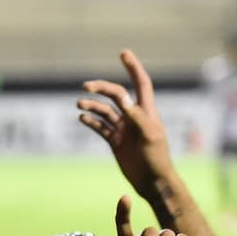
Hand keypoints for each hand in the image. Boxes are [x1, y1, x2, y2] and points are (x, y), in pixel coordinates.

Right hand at [78, 50, 173, 196]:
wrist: (152, 181)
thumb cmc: (157, 158)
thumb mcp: (149, 135)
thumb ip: (136, 116)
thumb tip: (123, 98)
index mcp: (146, 111)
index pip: (140, 83)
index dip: (133, 68)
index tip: (123, 53)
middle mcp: (134, 116)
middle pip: (116, 95)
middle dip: (102, 88)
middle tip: (86, 86)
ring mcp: (123, 129)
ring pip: (105, 111)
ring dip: (92, 105)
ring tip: (79, 104)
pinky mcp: (115, 142)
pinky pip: (100, 127)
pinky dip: (90, 121)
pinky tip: (82, 118)